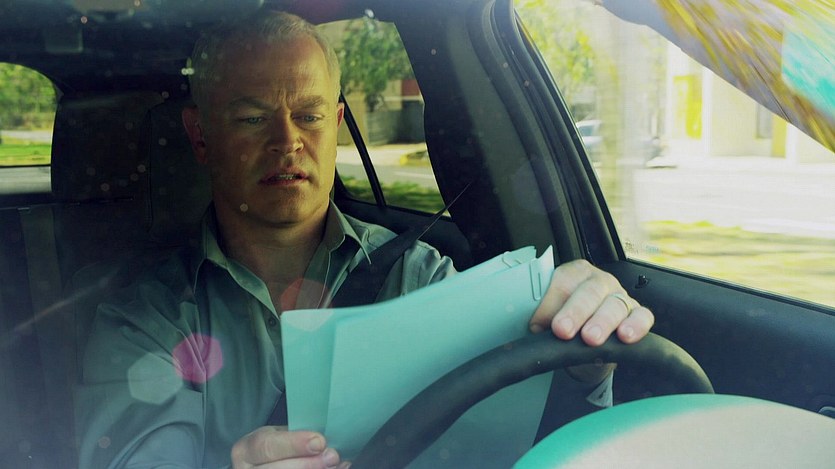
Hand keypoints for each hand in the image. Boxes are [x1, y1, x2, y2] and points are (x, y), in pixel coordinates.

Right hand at [231, 426, 348, 468]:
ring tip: (335, 466)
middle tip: (332, 457)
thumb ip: (295, 437)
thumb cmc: (276, 449)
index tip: (319, 441)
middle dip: (308, 464)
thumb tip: (324, 441)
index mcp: (245, 450)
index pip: (265, 446)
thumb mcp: (278, 437)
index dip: (293, 444)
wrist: (264, 466)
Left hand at [530, 259, 653, 346]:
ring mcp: (620, 296)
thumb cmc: (565, 327)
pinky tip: (625, 335)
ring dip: (601, 321)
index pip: (562, 281)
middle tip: (562, 330)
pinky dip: (636, 325)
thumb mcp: (548, 319)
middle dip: (575, 311)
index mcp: (574, 274)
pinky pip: (643, 316)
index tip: (537, 323)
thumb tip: (536, 326)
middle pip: (589, 291)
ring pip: (615, 304)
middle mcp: (599, 281)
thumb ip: (542, 317)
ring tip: (590, 338)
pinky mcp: (639, 314)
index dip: (549, 302)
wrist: (583, 351)